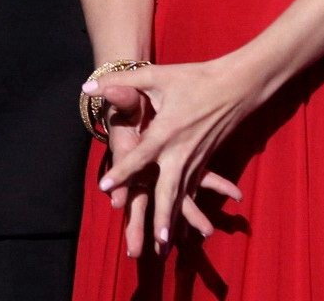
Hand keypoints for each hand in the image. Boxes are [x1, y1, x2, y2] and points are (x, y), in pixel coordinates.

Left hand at [97, 82, 239, 256]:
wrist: (235, 85)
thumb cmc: (193, 78)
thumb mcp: (156, 76)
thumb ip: (121, 82)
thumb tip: (88, 87)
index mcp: (166, 132)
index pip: (140, 157)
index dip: (122, 173)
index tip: (106, 189)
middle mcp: (181, 152)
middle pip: (168, 191)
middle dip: (162, 217)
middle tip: (155, 242)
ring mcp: (195, 159)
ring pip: (183, 197)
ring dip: (176, 222)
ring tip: (167, 247)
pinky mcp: (204, 161)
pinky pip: (194, 190)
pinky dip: (188, 209)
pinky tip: (186, 229)